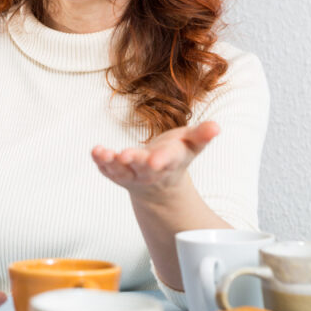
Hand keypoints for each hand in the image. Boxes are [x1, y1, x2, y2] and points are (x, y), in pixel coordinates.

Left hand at [91, 121, 219, 199]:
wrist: (160, 184)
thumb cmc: (175, 155)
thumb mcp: (191, 144)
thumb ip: (202, 135)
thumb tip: (216, 126)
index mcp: (170, 162)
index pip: (167, 161)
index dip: (161, 159)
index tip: (156, 160)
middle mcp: (150, 172)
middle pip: (142, 168)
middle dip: (135, 161)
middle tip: (125, 155)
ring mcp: (131, 175)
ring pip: (121, 171)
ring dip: (111, 162)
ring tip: (103, 153)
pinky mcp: (116, 174)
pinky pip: (107, 169)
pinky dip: (100, 162)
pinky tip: (94, 151)